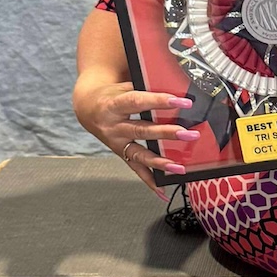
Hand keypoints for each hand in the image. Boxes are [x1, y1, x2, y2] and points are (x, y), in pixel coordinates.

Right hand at [73, 80, 198, 192]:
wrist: (87, 107)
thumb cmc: (112, 94)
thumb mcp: (125, 85)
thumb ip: (147, 87)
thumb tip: (176, 85)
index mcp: (114, 104)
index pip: (139, 102)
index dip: (160, 101)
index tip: (182, 102)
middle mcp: (114, 126)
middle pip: (142, 130)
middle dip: (167, 133)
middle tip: (189, 134)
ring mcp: (116, 143)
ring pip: (139, 154)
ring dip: (160, 162)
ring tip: (179, 167)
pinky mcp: (121, 153)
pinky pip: (135, 169)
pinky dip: (149, 181)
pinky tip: (162, 191)